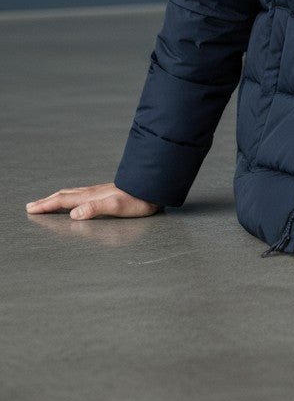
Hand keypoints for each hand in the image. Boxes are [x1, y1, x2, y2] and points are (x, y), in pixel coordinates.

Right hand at [26, 183, 160, 219]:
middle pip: (64, 195)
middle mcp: (93, 192)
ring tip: (48, 200)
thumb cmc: (138, 200)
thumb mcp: (117, 207)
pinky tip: (76, 197)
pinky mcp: (107, 192)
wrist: (154, 187)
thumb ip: (95, 208)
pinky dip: (70, 196)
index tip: (31, 209)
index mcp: (92, 197)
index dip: (47, 205)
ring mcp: (100, 191)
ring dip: (57, 197)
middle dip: (47, 201)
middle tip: (32, 205)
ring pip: (72, 193)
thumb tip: (74, 213)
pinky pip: (81, 193)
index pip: (64, 201)